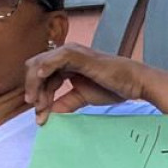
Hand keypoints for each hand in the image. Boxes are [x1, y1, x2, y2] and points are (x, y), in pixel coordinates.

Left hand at [25, 44, 146, 120]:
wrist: (134, 82)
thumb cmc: (112, 87)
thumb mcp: (82, 98)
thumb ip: (64, 104)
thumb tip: (49, 115)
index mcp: (65, 63)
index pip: (42, 77)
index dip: (39, 95)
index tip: (40, 115)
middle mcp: (64, 55)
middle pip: (35, 68)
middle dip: (33, 89)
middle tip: (37, 109)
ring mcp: (70, 53)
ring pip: (40, 64)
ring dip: (36, 84)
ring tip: (39, 103)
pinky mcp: (78, 55)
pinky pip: (55, 59)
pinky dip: (45, 68)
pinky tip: (40, 78)